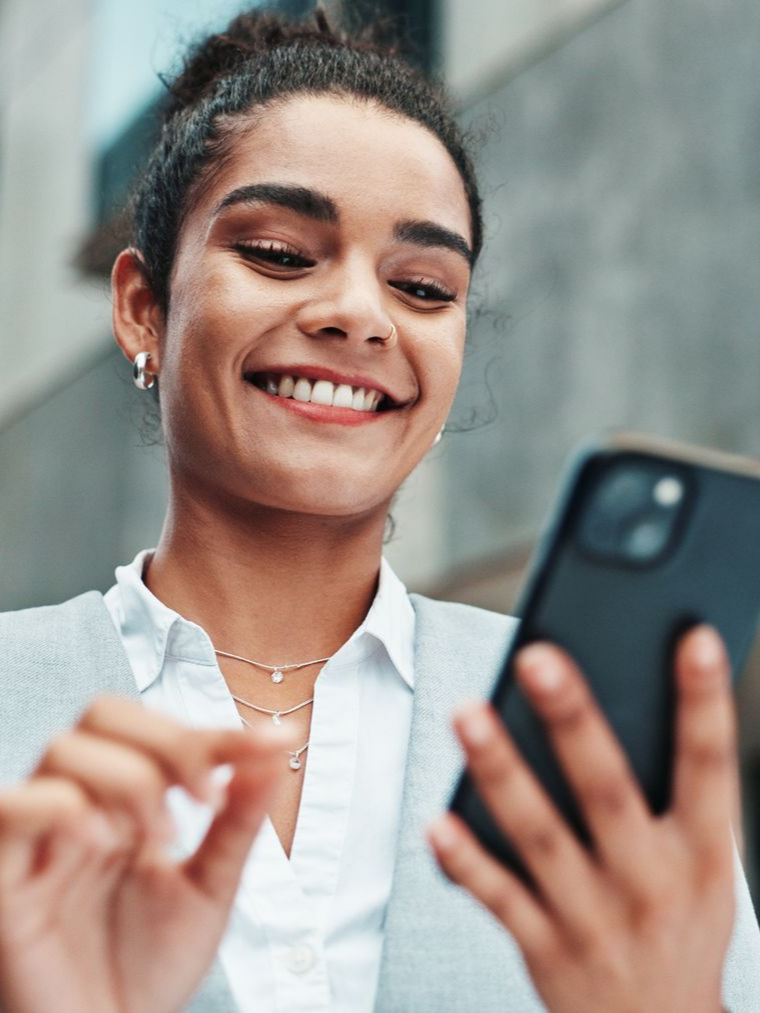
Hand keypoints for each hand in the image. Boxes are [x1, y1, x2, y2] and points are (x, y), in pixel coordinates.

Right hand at [0, 696, 295, 1012]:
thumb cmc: (151, 971)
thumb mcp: (212, 888)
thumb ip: (238, 819)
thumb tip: (278, 749)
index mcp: (126, 802)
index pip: (158, 730)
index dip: (216, 730)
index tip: (277, 744)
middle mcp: (82, 806)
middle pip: (104, 714)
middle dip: (169, 742)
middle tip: (207, 797)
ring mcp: (42, 838)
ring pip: (64, 749)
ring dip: (128, 778)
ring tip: (161, 836)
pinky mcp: (7, 878)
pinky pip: (12, 807)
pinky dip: (62, 806)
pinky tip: (104, 842)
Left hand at [428, 626, 734, 1012]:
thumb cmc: (680, 924)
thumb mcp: (704, 868)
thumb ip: (671, 797)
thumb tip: (625, 693)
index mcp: (701, 853)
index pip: (710, 766)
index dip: (704, 701)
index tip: (692, 638)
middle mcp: (650, 882)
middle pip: (607, 789)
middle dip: (573, 721)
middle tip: (537, 656)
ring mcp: (594, 918)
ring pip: (539, 836)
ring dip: (501, 771)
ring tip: (466, 711)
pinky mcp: (546, 949)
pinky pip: (499, 899)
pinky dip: (466, 861)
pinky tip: (435, 821)